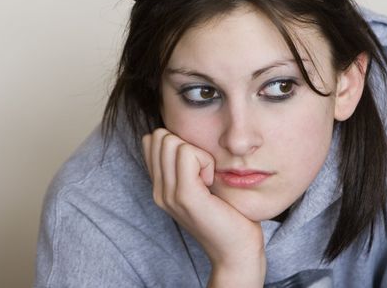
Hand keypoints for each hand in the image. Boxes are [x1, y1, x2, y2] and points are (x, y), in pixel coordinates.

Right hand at [142, 128, 265, 286]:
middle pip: (159, 137)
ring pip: (171, 142)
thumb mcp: (201, 185)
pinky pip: (188, 154)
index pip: (151, 140)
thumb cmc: (227, 214)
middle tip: (204, 171)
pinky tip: (212, 181)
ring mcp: (168, 194)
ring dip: (197, 153)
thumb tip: (184, 137)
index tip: (197, 166)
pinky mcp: (185, 196)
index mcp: (160, 187)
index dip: (177, 142)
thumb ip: (187, 165)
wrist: (236, 250)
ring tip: (208, 178)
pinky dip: (205, 160)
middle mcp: (158, 191)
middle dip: (186, 144)